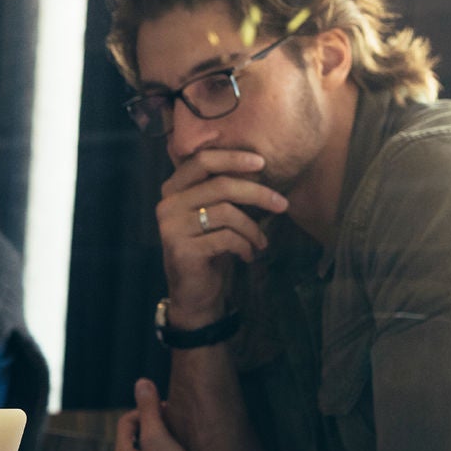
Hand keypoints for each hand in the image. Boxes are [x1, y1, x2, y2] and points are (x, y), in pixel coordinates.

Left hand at [114, 378, 205, 450]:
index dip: (147, 410)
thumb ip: (150, 410)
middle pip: (136, 442)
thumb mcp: (159, 437)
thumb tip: (141, 383)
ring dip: (162, 449)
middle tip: (175, 425)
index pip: (127, 422)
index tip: (168, 410)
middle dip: (154, 428)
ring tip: (182, 446)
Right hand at [156, 150, 288, 326]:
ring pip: (227, 213)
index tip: (262, 163)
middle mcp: (167, 205)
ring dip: (253, 228)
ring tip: (261, 242)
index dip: (233, 158)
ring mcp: (172, 228)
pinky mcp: (182, 250)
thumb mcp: (214, 213)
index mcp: (173, 190)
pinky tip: (248, 255)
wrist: (194, 293)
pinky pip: (226, 238)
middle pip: (221, 185)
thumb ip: (223, 189)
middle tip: (283, 204)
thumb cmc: (210, 247)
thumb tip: (259, 163)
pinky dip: (245, 246)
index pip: (202, 161)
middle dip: (258, 193)